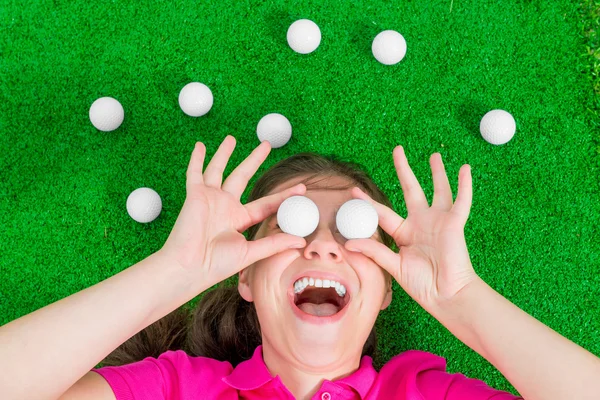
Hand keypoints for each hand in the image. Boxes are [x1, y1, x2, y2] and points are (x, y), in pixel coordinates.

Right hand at [160, 135, 306, 291]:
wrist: (189, 267)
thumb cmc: (216, 265)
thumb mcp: (250, 253)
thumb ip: (274, 244)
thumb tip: (301, 242)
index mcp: (240, 219)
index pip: (266, 203)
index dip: (284, 195)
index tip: (302, 187)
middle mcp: (226, 206)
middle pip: (243, 176)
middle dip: (254, 160)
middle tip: (266, 144)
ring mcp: (210, 199)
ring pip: (219, 169)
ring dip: (224, 153)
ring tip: (231, 137)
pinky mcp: (195, 196)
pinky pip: (195, 173)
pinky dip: (196, 159)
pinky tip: (200, 145)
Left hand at [344, 146, 479, 311]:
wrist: (446, 296)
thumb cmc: (422, 285)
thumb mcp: (393, 266)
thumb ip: (374, 252)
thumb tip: (348, 243)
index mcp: (404, 233)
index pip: (382, 212)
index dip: (368, 202)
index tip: (353, 190)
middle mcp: (421, 223)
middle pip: (411, 189)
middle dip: (404, 170)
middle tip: (398, 150)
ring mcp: (439, 221)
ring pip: (438, 190)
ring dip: (437, 172)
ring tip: (434, 155)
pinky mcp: (454, 224)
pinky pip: (461, 201)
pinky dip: (465, 185)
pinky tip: (465, 168)